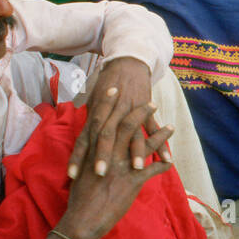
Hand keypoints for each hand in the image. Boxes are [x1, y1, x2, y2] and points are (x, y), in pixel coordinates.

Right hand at [58, 101, 173, 238]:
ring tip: (171, 127)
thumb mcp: (80, 172)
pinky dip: (163, 163)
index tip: (115, 88)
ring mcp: (121, 167)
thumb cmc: (79, 200)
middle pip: (125, 125)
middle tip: (152, 101)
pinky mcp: (132, 182)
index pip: (101, 119)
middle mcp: (107, 154)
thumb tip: (90, 147)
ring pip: (143, 143)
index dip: (108, 103)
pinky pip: (153, 169)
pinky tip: (171, 160)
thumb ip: (87, 157)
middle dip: (139, 111)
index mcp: (92, 150)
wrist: (81, 221)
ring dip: (159, 135)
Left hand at [68, 57, 155, 179]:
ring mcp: (130, 109)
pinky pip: (153, 126)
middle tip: (101, 174)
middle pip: (105, 135)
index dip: (77, 156)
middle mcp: (112, 111)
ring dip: (135, 150)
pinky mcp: (146, 107)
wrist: (127, 62)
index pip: (84, 138)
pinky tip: (166, 158)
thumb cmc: (108, 85)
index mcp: (96, 113)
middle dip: (103, 155)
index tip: (72, 176)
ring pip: (132, 132)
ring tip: (136, 168)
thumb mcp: (94, 102)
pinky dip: (160, 141)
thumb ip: (90, 124)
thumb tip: (83, 147)